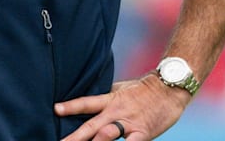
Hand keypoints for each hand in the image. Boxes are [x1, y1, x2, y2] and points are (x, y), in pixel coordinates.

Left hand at [54, 75, 189, 140]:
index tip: (56, 109)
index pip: (86, 103)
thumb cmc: (143, 90)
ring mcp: (129, 124)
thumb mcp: (120, 88)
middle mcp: (116, 112)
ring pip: (107, 135)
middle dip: (75, 137)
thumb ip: (104, 98)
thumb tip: (87, 102)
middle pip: (91, 126)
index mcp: (110, 100)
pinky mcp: (143, 134)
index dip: (71, 106)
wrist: (169, 88)